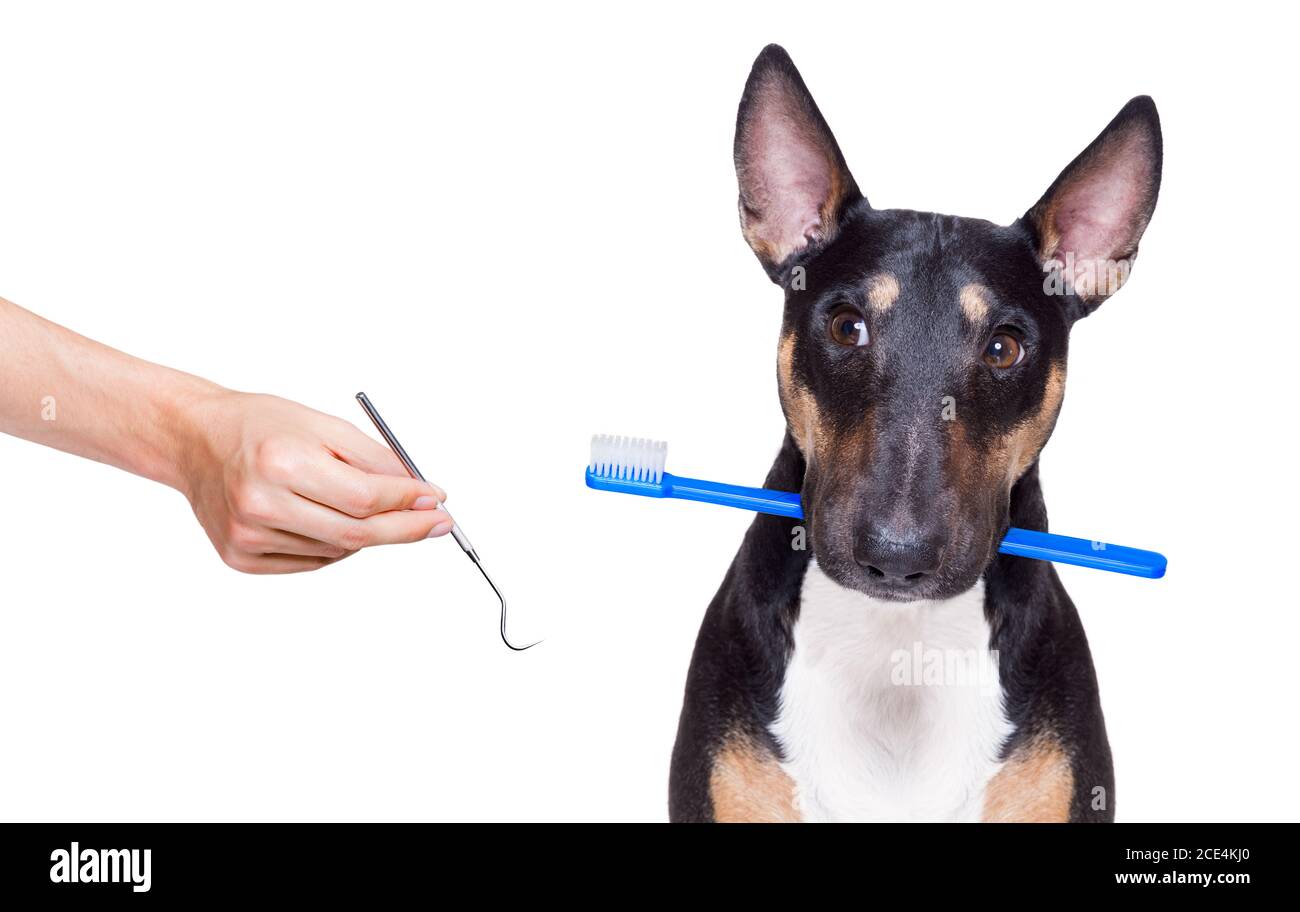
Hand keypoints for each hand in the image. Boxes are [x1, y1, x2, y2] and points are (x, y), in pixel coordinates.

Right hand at [178, 390, 450, 572]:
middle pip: (357, 533)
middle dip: (406, 528)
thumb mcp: (323, 424)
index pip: (365, 497)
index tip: (437, 500)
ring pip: (338, 549)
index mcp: (280, 462)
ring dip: (363, 531)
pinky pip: (312, 561)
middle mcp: (260, 504)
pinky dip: (333, 543)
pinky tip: (318, 516)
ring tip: (346, 499)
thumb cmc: (259, 425)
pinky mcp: (241, 557)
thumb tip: (421, 492)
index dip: (409, 502)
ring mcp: (248, 536)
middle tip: (438, 522)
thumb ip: (374, 458)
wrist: (194, 440)